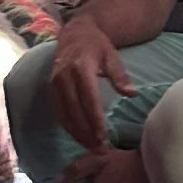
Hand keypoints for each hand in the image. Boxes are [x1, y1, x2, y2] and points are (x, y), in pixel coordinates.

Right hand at [50, 20, 135, 155]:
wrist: (75, 33)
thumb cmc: (97, 46)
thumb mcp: (112, 57)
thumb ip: (120, 77)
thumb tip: (132, 94)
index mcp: (81, 67)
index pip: (88, 98)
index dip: (95, 119)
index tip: (103, 137)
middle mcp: (64, 76)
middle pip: (74, 110)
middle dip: (86, 133)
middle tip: (100, 150)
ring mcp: (55, 82)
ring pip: (64, 114)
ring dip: (77, 133)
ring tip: (92, 148)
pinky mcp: (50, 87)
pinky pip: (58, 111)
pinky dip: (68, 126)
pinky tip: (79, 137)